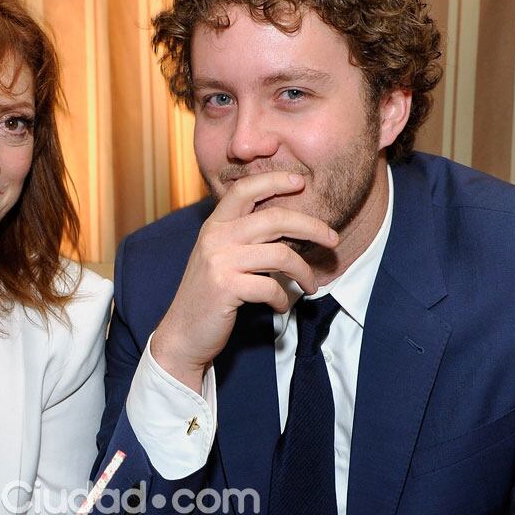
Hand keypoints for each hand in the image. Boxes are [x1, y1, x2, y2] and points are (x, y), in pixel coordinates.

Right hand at [152, 172, 338, 389]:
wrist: (182, 334)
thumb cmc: (207, 296)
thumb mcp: (218, 258)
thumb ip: (241, 237)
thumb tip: (285, 225)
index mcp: (214, 225)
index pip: (244, 189)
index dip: (274, 180)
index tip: (301, 183)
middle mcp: (215, 238)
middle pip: (275, 218)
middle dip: (311, 227)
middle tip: (332, 239)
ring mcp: (219, 262)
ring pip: (280, 254)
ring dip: (304, 271)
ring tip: (311, 285)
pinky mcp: (226, 288)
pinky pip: (271, 287)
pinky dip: (283, 299)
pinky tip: (281, 306)